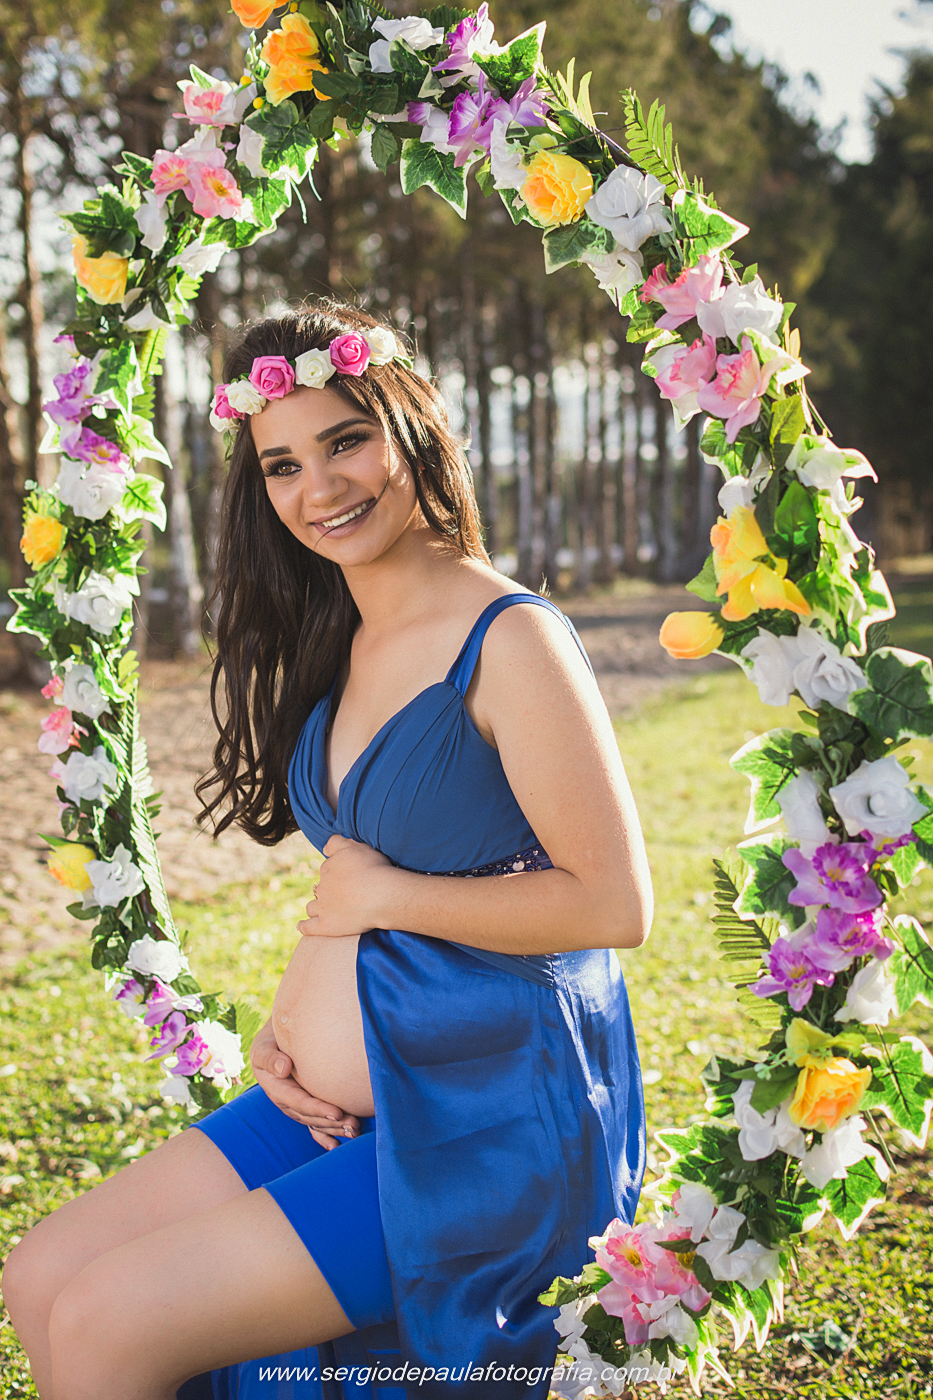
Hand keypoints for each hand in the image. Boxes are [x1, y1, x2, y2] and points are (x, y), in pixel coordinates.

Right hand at [250, 1017, 359, 1150]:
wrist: (272, 1044)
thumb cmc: (269, 1043)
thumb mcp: (263, 1048)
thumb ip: (270, 1057)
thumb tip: (283, 1068)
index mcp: (277, 1090)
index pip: (299, 1102)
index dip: (318, 1109)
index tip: (337, 1113)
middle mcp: (286, 1103)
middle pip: (311, 1117)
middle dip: (332, 1123)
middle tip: (354, 1124)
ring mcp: (296, 1107)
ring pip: (315, 1122)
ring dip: (335, 1129)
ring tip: (355, 1131)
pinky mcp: (304, 1107)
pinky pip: (313, 1125)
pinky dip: (324, 1137)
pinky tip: (336, 1147)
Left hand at [298, 834, 393, 937]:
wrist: (380, 894)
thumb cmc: (373, 869)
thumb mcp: (356, 846)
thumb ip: (337, 842)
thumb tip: (324, 848)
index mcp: (329, 868)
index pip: (328, 869)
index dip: (338, 873)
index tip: (348, 877)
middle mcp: (323, 887)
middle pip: (320, 888)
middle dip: (327, 891)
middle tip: (343, 895)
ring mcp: (323, 907)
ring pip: (312, 907)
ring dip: (315, 908)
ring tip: (321, 911)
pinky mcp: (326, 926)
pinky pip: (308, 927)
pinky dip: (304, 927)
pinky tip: (301, 926)